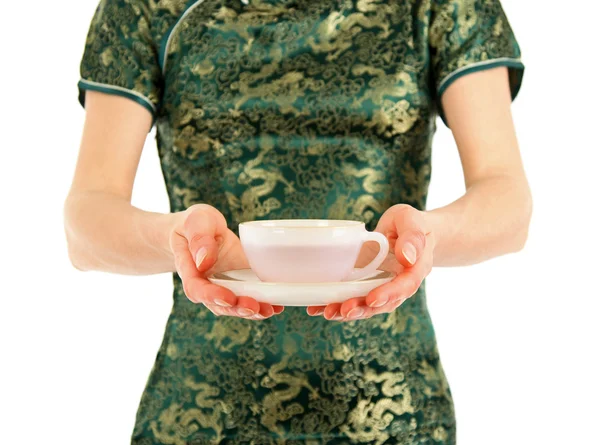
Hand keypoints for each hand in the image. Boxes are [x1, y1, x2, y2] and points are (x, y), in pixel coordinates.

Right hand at [170, 204, 283, 318]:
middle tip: (254, 307)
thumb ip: (199, 238)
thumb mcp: (196, 221)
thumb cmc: (196, 223)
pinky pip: (249, 296)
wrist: (203, 227)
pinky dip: (263, 302)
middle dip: (237, 308)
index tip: (228, 298)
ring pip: (234, 306)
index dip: (212, 296)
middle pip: (218, 304)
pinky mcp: (239, 284)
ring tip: (268, 310)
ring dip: (252, 311)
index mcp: (190, 269)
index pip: (197, 289)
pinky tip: (277, 305)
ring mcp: (223, 286)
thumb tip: (203, 260)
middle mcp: (206, 283)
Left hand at [306, 204, 433, 320]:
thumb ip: (412, 237)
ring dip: (347, 310)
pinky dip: (336, 303)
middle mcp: (399, 284)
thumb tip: (407, 257)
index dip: (389, 294)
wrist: (405, 228)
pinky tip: (317, 307)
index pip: (405, 285)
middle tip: (345, 310)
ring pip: (366, 304)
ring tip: (328, 312)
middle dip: (363, 308)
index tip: (372, 299)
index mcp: (415, 269)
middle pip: (383, 302)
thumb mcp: (411, 220)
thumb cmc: (410, 222)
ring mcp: (381, 286)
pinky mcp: (366, 284)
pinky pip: (353, 296)